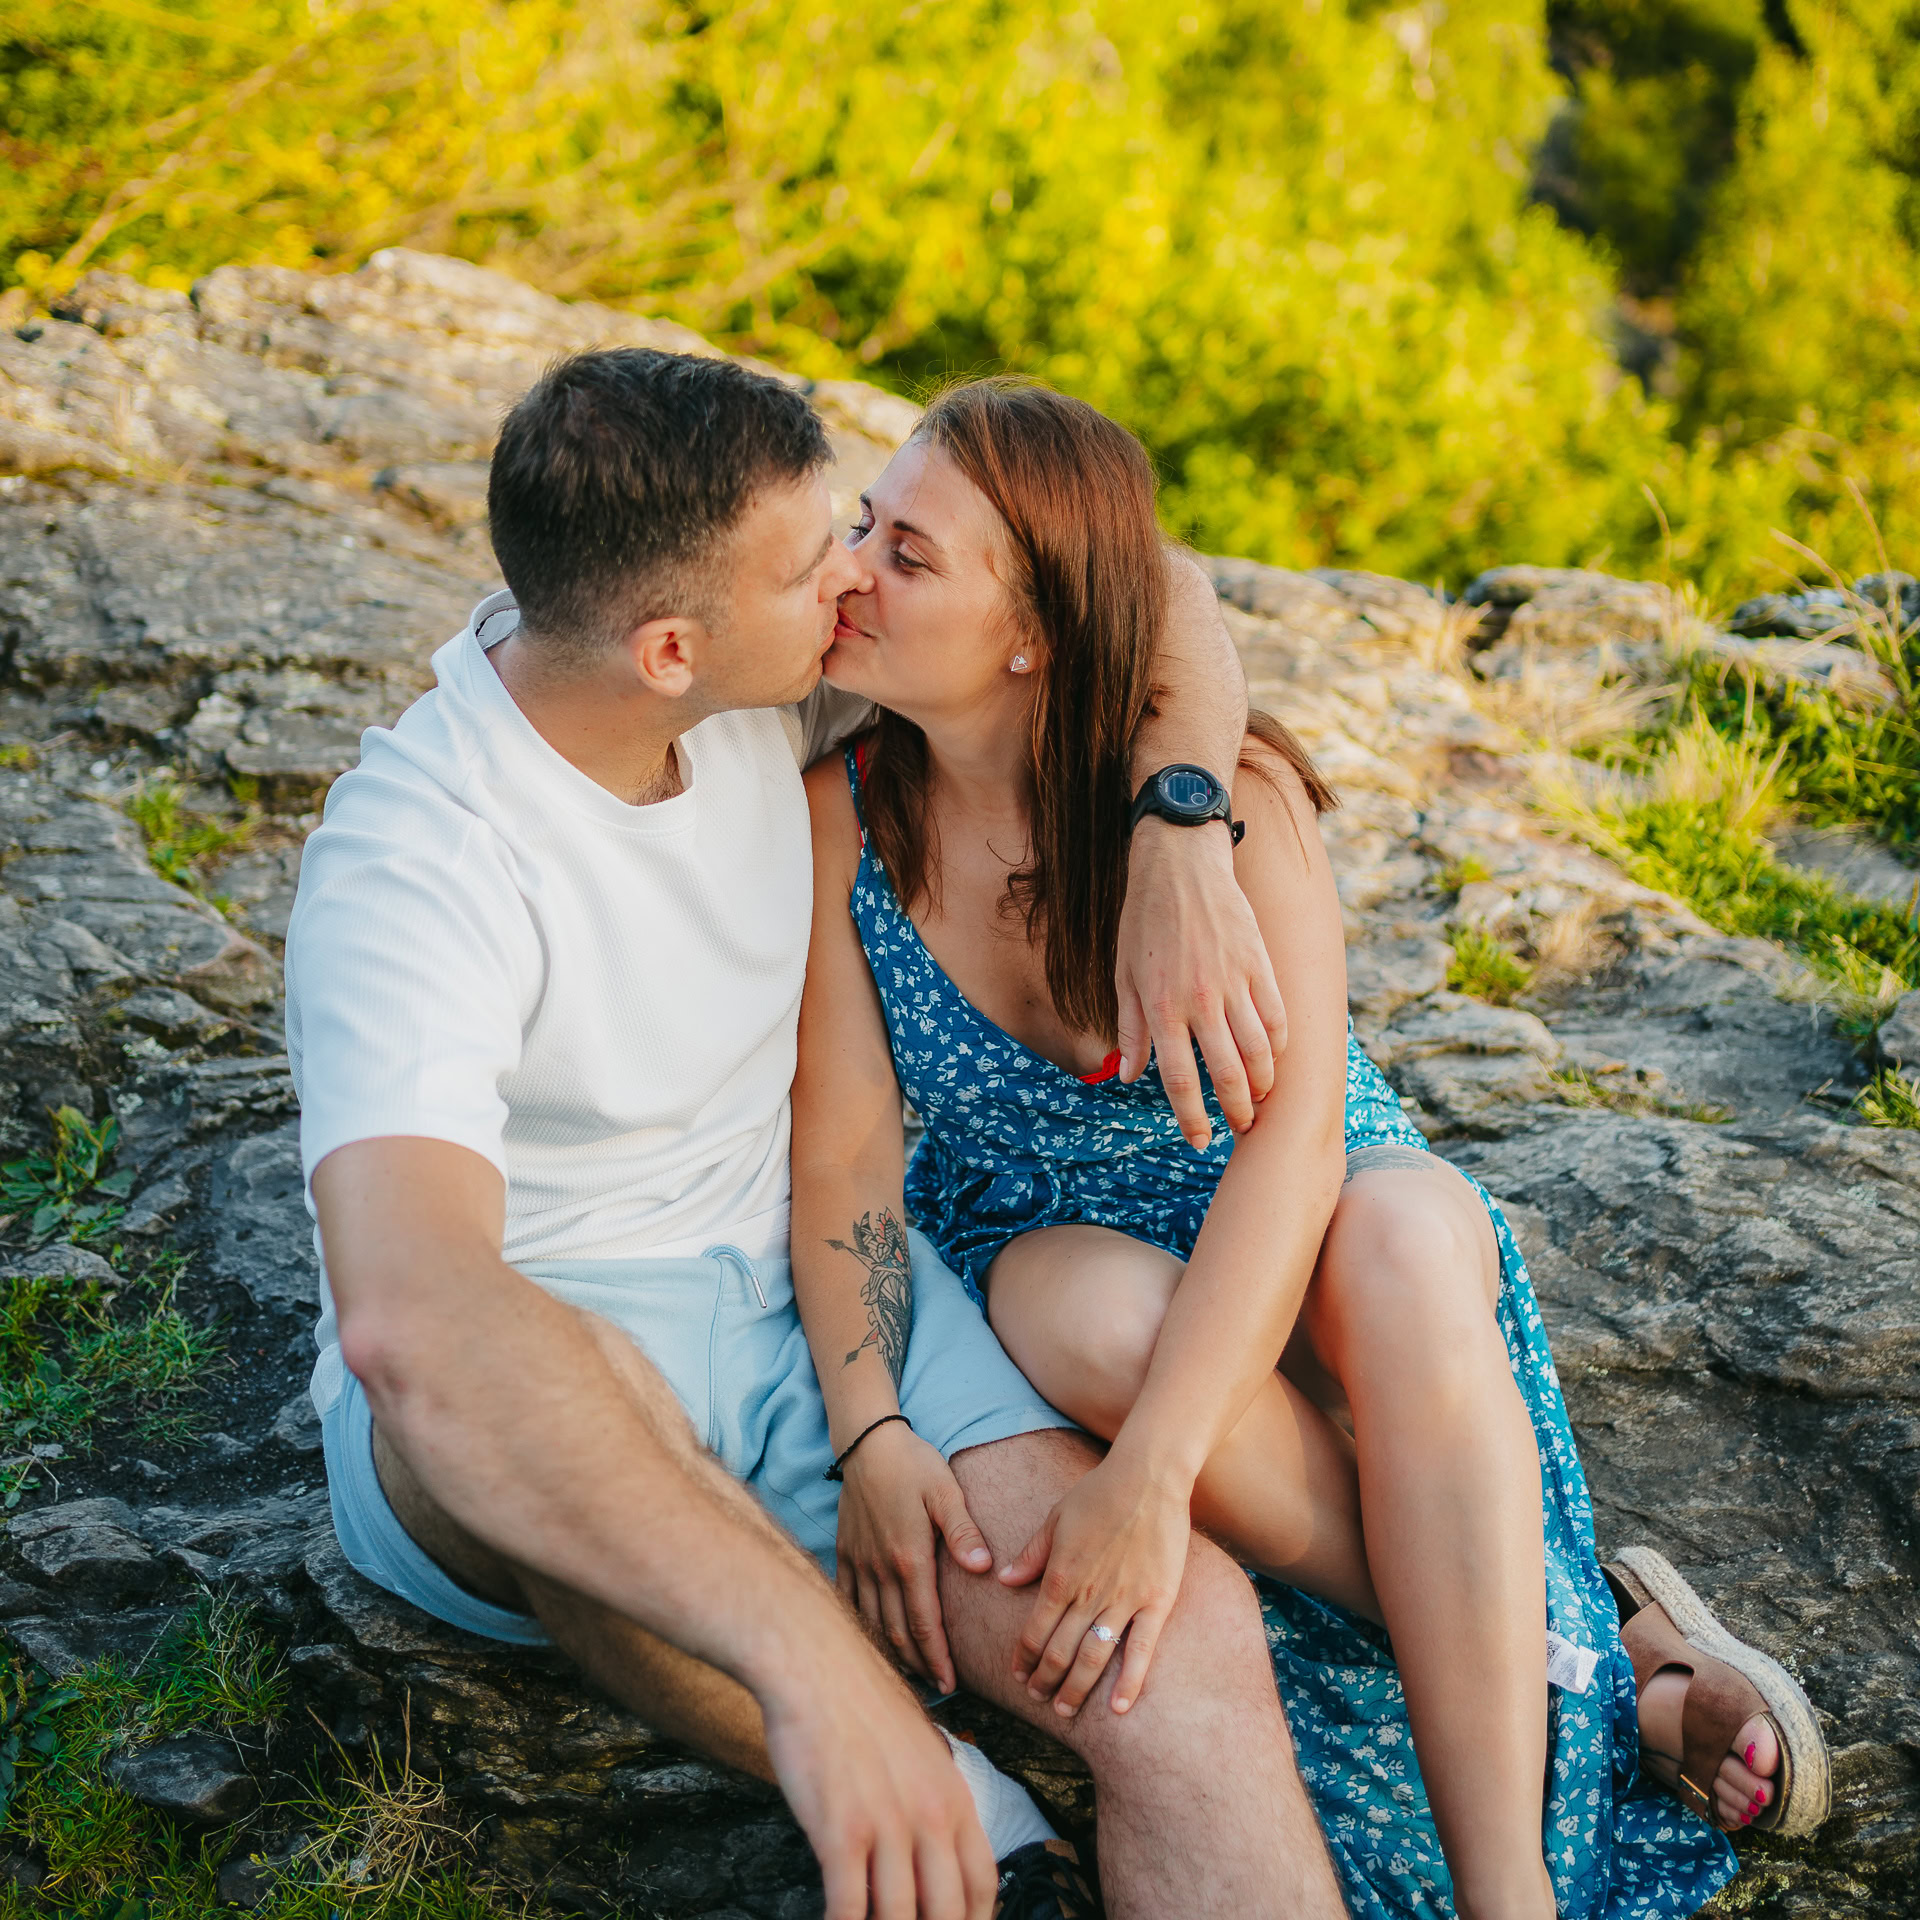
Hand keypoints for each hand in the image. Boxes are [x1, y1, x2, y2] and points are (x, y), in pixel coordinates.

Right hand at [762, 1644, 998, 1919]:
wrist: (816, 1664)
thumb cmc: (859, 1705)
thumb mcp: (919, 1750)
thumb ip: (931, 1800)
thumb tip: (931, 1847)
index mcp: (953, 1797)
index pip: (980, 1883)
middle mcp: (930, 1817)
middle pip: (947, 1912)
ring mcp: (887, 1826)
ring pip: (899, 1918)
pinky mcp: (841, 1831)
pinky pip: (849, 1907)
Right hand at [838, 1420, 994, 1693]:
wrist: (867, 1443)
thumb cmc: (913, 1465)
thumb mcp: (946, 1491)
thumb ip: (962, 1531)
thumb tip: (982, 1568)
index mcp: (909, 1558)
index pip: (924, 1623)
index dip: (938, 1659)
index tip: (951, 1686)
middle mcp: (880, 1569)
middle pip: (898, 1633)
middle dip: (920, 1665)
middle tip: (938, 1688)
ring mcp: (859, 1563)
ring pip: (873, 1624)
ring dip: (893, 1653)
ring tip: (912, 1673)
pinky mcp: (844, 1554)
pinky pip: (849, 1603)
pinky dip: (862, 1628)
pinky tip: (874, 1641)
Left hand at [997, 1452, 1190, 1717]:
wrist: (1148, 1476)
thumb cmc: (1099, 1492)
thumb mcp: (1056, 1517)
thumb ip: (1032, 1554)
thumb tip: (1005, 1580)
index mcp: (1061, 1574)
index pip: (1034, 1630)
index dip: (1024, 1657)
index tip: (1018, 1675)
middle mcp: (1089, 1593)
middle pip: (1061, 1651)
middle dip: (1045, 1680)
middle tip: (1038, 1699)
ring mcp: (1124, 1599)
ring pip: (1094, 1657)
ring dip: (1076, 1688)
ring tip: (1065, 1710)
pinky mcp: (1157, 1601)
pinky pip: (1141, 1649)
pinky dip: (1129, 1682)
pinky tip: (1118, 1708)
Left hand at [1117, 816, 1285, 1148]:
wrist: (1179, 868)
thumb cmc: (1144, 923)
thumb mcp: (1124, 977)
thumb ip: (1130, 1030)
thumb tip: (1129, 1076)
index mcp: (1161, 1010)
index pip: (1181, 1082)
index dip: (1192, 1120)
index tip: (1200, 1141)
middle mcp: (1200, 1003)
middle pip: (1227, 1075)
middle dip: (1237, 1111)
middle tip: (1241, 1127)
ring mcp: (1234, 984)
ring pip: (1260, 1052)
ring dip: (1264, 1084)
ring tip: (1261, 1099)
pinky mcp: (1259, 965)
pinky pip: (1277, 1017)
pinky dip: (1280, 1045)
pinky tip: (1275, 1057)